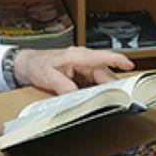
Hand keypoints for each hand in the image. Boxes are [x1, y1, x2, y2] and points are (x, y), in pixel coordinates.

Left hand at [13, 47, 133, 93]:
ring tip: (110, 100)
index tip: (129, 65)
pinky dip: (95, 90)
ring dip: (104, 89)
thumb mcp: (48, 76)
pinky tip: (96, 98)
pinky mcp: (80, 75)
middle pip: (103, 73)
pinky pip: (92, 83)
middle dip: (112, 84)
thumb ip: (64, 86)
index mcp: (77, 56)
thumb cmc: (36, 65)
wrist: (26, 65)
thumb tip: (77, 95)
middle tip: (120, 97)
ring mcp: (82, 67)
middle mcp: (82, 60)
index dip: (117, 60)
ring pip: (99, 79)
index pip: (101, 57)